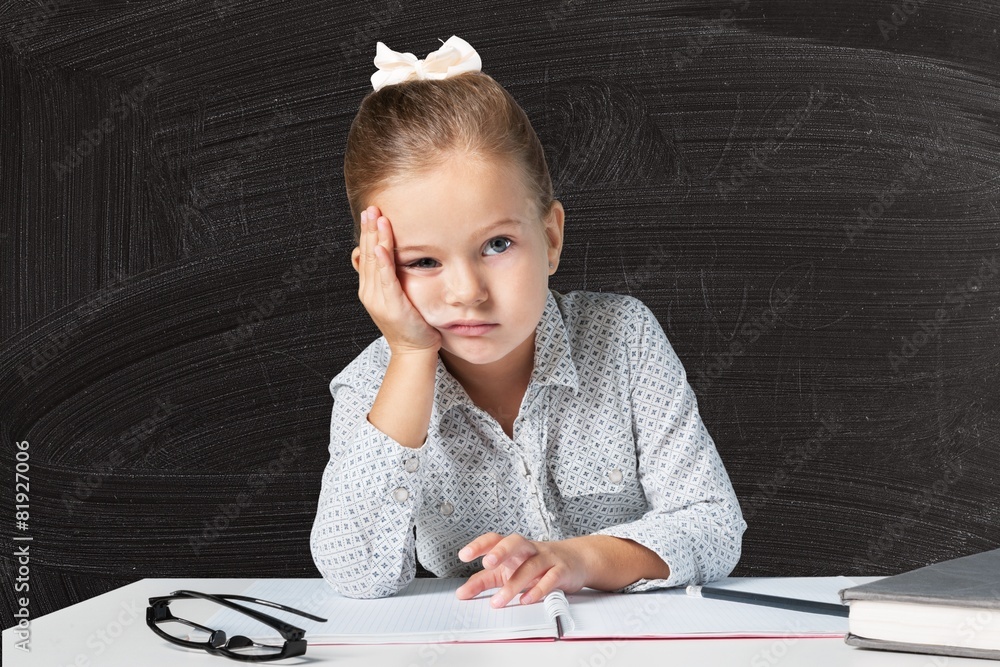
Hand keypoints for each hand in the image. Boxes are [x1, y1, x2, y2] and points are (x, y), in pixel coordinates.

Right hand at [353, 205, 441, 354]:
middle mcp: (369, 292)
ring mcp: (378, 300)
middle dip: (369, 230)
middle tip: (371, 207)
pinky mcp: (391, 306)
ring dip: (376, 239)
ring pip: (375, 263)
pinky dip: (384, 263)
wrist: (414, 351)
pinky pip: (386, 280)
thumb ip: (389, 278)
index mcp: (370, 289)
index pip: (368, 255)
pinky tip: (383, 248)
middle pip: (368, 255)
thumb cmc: (410, 324)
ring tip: (377, 219)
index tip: (371, 212)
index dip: (369, 233)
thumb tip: (387, 257)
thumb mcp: (396, 297)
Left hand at [455, 533, 590, 607]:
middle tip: (487, 564)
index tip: (464, 555)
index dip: (479, 545)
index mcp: (514, 547)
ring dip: (514, 584)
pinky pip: (550, 578)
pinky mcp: (561, 571)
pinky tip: (526, 600)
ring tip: (498, 601)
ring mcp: (547, 558)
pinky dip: (538, 590)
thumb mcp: (508, 571)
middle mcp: (529, 549)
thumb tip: (462, 592)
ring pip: (531, 566)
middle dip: (501, 551)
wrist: (575, 560)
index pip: (495, 539)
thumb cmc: (537, 564)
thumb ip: (484, 581)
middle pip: (515, 542)